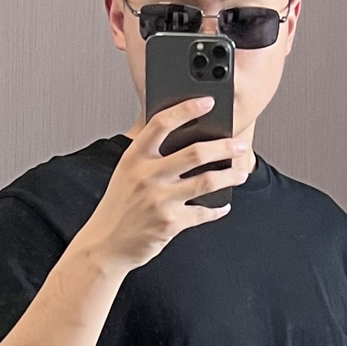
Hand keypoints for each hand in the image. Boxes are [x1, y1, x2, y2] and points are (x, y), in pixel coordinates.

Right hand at [76, 98, 253, 272]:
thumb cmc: (119, 207)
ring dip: (229, 176)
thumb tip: (187, 140)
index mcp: (134, 157)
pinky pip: (202, 213)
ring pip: (206, 182)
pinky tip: (223, 205)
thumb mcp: (127, 172)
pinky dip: (217, 209)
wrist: (106, 244)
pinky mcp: (169, 224)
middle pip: (195, 153)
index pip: (162, 123)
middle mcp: (147, 176)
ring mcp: (159, 200)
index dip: (187, 109)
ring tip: (240, 173)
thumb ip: (150, 155)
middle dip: (224, 147)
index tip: (208, 101)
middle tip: (239, 145)